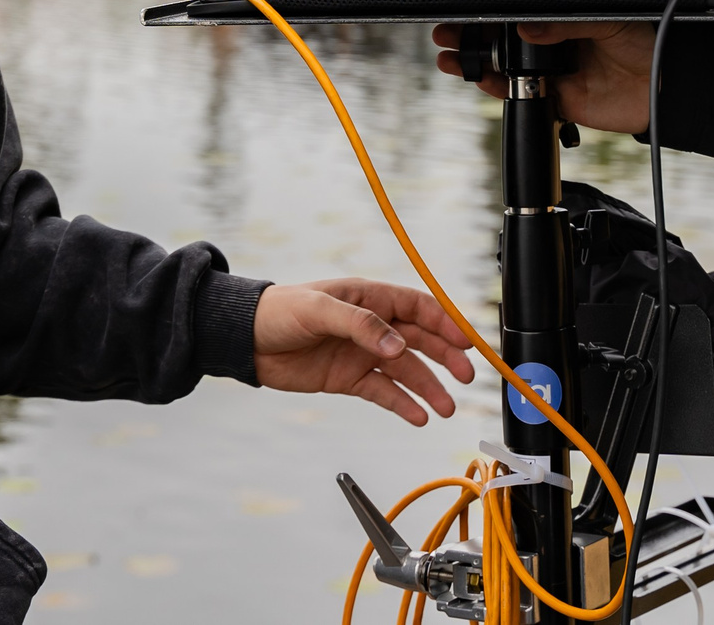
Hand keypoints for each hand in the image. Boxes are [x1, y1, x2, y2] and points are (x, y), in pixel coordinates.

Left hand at [252, 280, 475, 425]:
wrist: (246, 341)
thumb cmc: (279, 311)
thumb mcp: (319, 310)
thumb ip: (360, 324)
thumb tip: (397, 344)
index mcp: (369, 298)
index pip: (418, 308)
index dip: (445, 322)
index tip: (466, 341)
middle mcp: (372, 326)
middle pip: (420, 340)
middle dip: (445, 357)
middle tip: (465, 376)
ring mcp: (362, 353)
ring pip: (406, 370)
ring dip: (428, 387)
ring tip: (445, 407)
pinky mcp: (349, 378)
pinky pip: (384, 391)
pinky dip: (403, 404)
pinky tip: (419, 416)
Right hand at [430, 21, 656, 133]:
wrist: (668, 87)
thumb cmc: (646, 43)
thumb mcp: (607, 22)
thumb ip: (565, 25)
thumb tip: (526, 27)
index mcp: (563, 19)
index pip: (519, 13)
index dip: (490, 12)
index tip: (463, 10)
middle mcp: (554, 44)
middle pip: (504, 40)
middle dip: (472, 36)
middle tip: (445, 34)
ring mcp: (553, 73)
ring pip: (505, 68)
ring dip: (475, 63)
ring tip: (449, 58)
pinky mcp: (557, 101)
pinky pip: (521, 96)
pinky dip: (498, 90)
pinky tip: (481, 80)